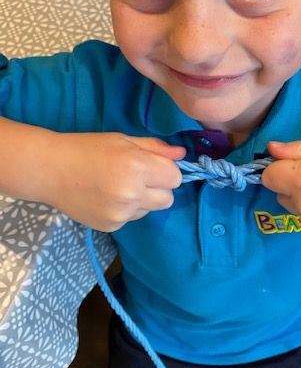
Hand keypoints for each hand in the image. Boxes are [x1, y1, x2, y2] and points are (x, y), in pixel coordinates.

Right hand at [44, 132, 185, 230]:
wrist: (50, 170)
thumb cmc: (87, 148)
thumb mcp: (123, 140)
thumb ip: (155, 148)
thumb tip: (182, 155)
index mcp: (137, 167)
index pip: (175, 177)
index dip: (166, 170)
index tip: (154, 165)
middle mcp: (131, 194)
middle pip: (168, 198)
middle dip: (159, 187)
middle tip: (139, 176)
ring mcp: (121, 214)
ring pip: (151, 210)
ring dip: (143, 199)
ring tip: (118, 186)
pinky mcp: (111, 227)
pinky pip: (133, 218)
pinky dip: (127, 210)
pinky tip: (107, 197)